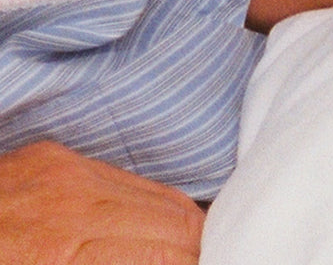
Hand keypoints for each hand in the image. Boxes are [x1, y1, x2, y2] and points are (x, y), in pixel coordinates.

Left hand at [0, 141, 204, 263]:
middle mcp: (74, 201)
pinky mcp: (57, 155)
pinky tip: (145, 235)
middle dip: (197, 252)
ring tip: (181, 258)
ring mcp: (66, 171)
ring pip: (163, 196)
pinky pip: (127, 179)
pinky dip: (147, 209)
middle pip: (179, 220)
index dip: (199, 264)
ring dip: (180, 231)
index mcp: (65, 252)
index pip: (172, 251)